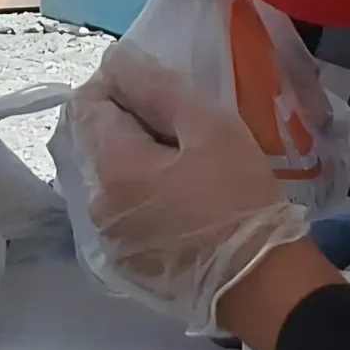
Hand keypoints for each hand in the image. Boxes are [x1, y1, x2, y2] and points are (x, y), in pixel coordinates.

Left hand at [66, 41, 308, 333]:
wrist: (262, 287)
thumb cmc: (240, 200)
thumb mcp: (210, 128)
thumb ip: (157, 88)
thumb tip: (116, 62)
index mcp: (111, 166)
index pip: (87, 103)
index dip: (118, 83)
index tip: (160, 85)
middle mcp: (96, 202)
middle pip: (95, 138)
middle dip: (130, 118)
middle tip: (181, 119)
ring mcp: (109, 236)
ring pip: (110, 173)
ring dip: (137, 154)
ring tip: (185, 153)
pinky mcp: (128, 259)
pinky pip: (123, 206)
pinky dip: (143, 188)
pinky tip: (182, 191)